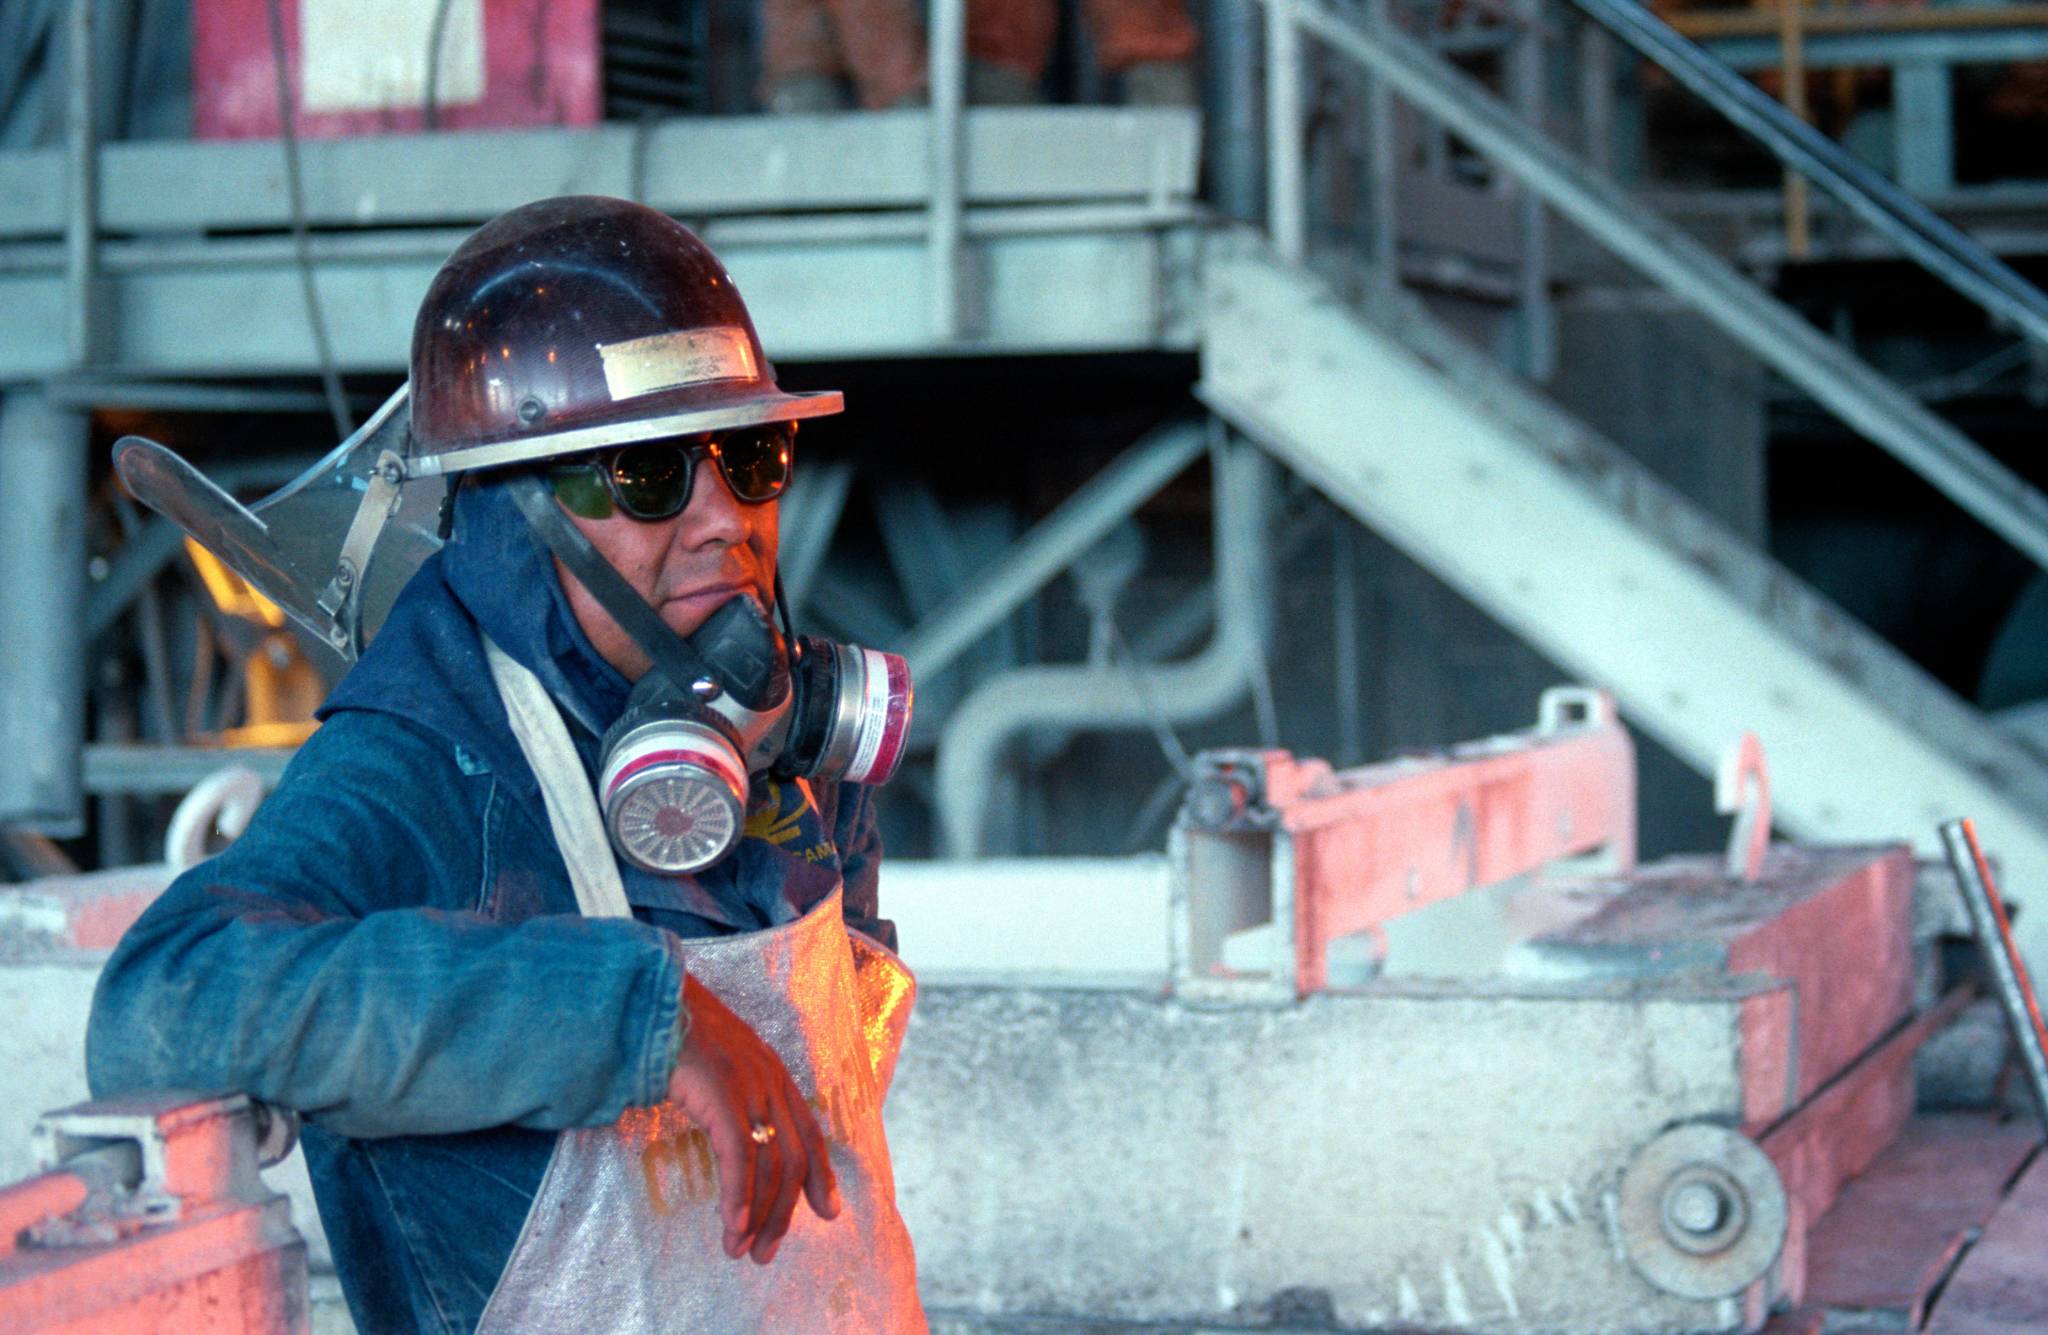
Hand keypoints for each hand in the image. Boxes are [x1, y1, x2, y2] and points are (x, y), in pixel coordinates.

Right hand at [665, 974, 840, 1262]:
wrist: (654, 1002)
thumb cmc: (678, 1037)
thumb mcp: (721, 1068)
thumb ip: (737, 1098)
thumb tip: (735, 1138)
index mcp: (775, 1074)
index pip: (810, 1132)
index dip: (821, 1175)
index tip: (829, 1212)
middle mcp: (771, 1081)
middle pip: (793, 1158)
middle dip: (785, 1211)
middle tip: (768, 1253)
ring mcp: (750, 1087)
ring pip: (769, 1164)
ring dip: (757, 1215)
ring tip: (743, 1251)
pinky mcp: (724, 1096)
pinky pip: (740, 1157)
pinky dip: (739, 1197)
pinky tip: (734, 1226)